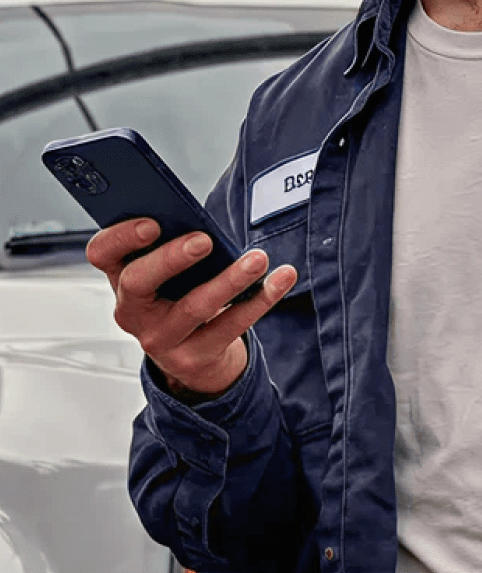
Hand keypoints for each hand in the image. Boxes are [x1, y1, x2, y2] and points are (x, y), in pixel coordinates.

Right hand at [86, 219, 296, 400]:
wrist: (196, 356)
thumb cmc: (182, 294)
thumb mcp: (171, 270)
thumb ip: (175, 243)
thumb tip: (202, 222)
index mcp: (122, 277)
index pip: (102, 253)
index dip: (122, 237)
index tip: (153, 222)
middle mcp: (133, 310)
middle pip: (139, 281)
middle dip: (171, 258)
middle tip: (204, 240)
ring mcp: (161, 338)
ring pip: (194, 306)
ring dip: (230, 279)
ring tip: (258, 259)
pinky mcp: (194, 357)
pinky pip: (230, 325)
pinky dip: (261, 298)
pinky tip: (282, 278)